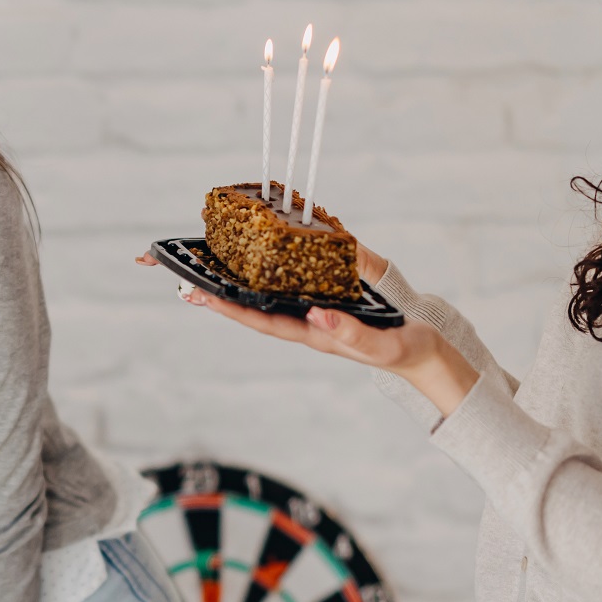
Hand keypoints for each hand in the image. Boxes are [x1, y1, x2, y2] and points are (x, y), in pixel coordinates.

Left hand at [140, 252, 478, 416]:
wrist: (425, 352)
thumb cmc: (403, 350)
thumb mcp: (381, 343)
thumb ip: (349, 332)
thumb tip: (314, 317)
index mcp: (309, 335)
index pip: (258, 319)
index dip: (226, 306)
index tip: (195, 293)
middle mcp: (302, 320)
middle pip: (249, 302)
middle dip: (214, 288)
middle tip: (176, 269)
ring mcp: (312, 307)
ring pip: (264, 289)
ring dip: (233, 274)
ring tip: (200, 256)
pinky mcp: (326, 294)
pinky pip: (290, 277)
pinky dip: (268, 262)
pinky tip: (253, 249)